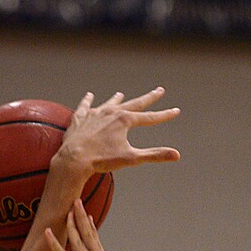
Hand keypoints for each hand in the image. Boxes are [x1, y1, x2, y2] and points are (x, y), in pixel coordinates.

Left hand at [45, 200, 115, 250]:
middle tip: (76, 201)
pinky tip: (47, 233)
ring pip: (78, 241)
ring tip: (65, 210)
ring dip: (71, 224)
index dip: (91, 227)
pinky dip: (54, 244)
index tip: (87, 214)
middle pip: (89, 236)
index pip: (97, 242)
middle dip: (82, 217)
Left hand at [55, 87, 180, 174]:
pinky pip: (85, 106)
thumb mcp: (131, 158)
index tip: (176, 111)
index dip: (164, 115)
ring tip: (121, 94)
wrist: (74, 159)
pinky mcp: (80, 118)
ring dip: (116, 99)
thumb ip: (154, 155)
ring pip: (109, 103)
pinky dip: (88, 101)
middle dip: (148, 98)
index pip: (150, 117)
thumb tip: (177, 155)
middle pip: (133, 103)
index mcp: (125, 120)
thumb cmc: (102, 160)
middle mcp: (111, 112)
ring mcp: (95, 114)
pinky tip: (89, 95)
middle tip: (159, 90)